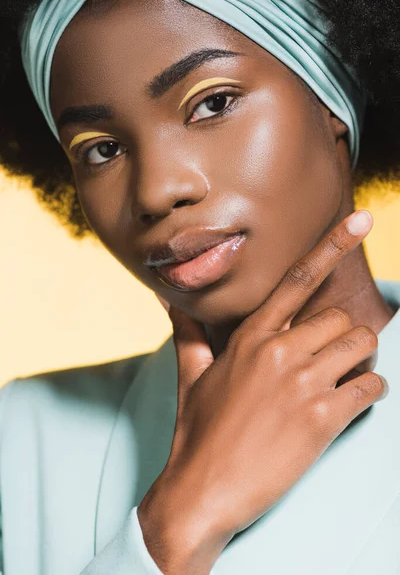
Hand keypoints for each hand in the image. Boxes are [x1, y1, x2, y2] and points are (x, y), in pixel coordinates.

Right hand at [139, 210, 387, 574]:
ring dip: (360, 360)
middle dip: (342, 336)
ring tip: (342, 376)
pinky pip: (371, 388)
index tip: (363, 219)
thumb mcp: (191, 375)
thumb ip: (187, 330)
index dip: (333, 244)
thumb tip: (165, 298)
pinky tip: (350, 403)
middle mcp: (278, 352)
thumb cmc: (197, 430)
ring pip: (362, 346)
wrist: (202, 491)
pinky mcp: (323, 420)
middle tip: (330, 358)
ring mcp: (302, 384)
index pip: (297, 279)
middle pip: (341, 318)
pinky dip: (370, 392)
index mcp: (249, 337)